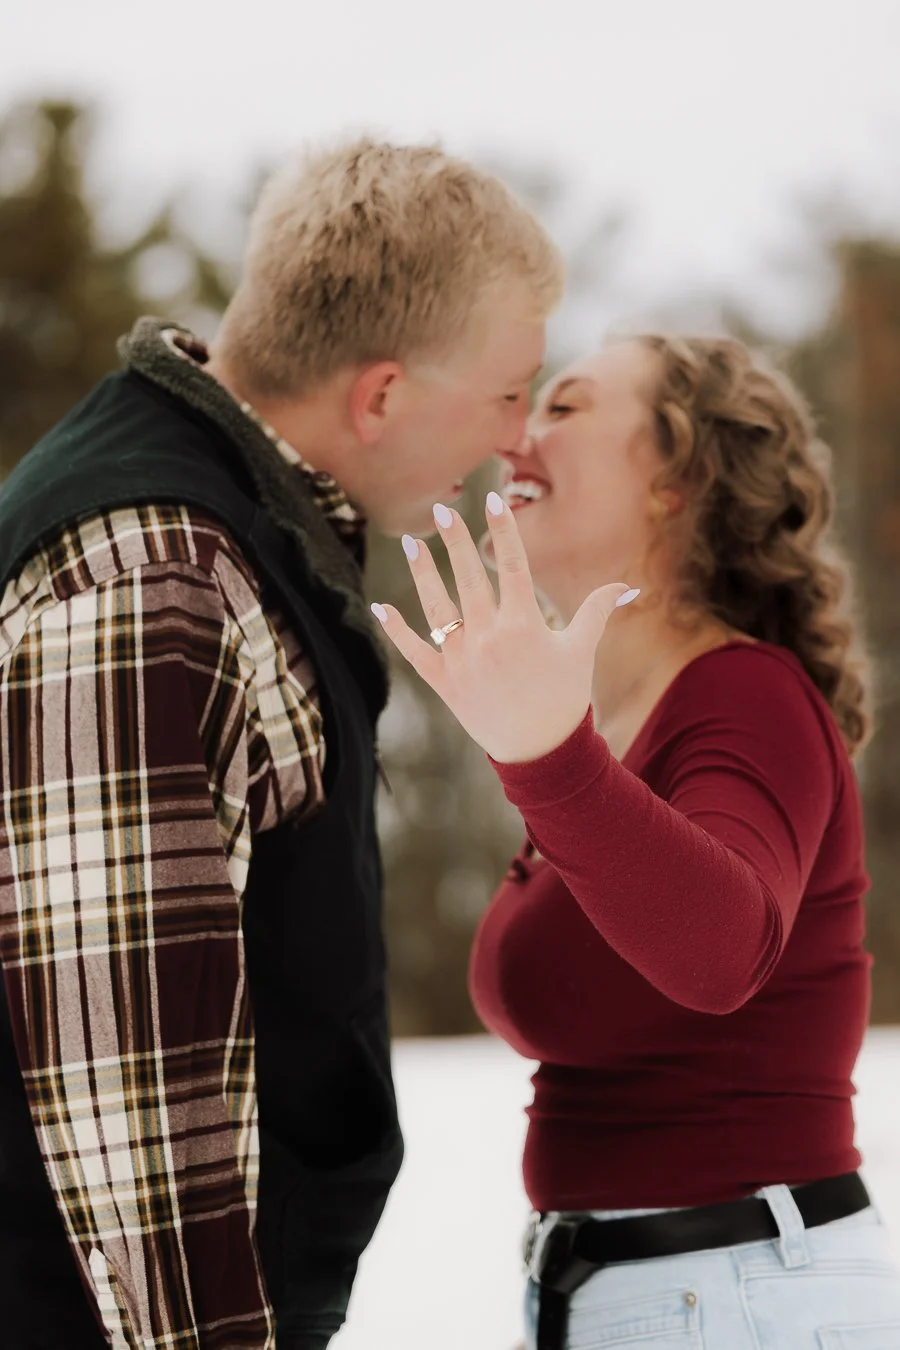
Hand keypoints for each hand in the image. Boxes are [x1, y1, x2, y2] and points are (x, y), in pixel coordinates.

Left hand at [371, 492, 636, 762]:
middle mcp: (489, 638)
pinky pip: (416, 652)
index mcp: (524, 625)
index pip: (513, 565)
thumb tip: (629, 587)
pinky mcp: (445, 683)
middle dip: (456, 541)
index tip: (493, 499)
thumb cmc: (565, 698)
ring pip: (438, 607)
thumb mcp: (581, 651)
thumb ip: (597, 612)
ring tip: (412, 542)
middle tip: (443, 510)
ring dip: (424, 573)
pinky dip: (397, 630)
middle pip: (470, 578)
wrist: (541, 753)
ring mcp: (463, 660)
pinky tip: (380, 606)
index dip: (504, 530)